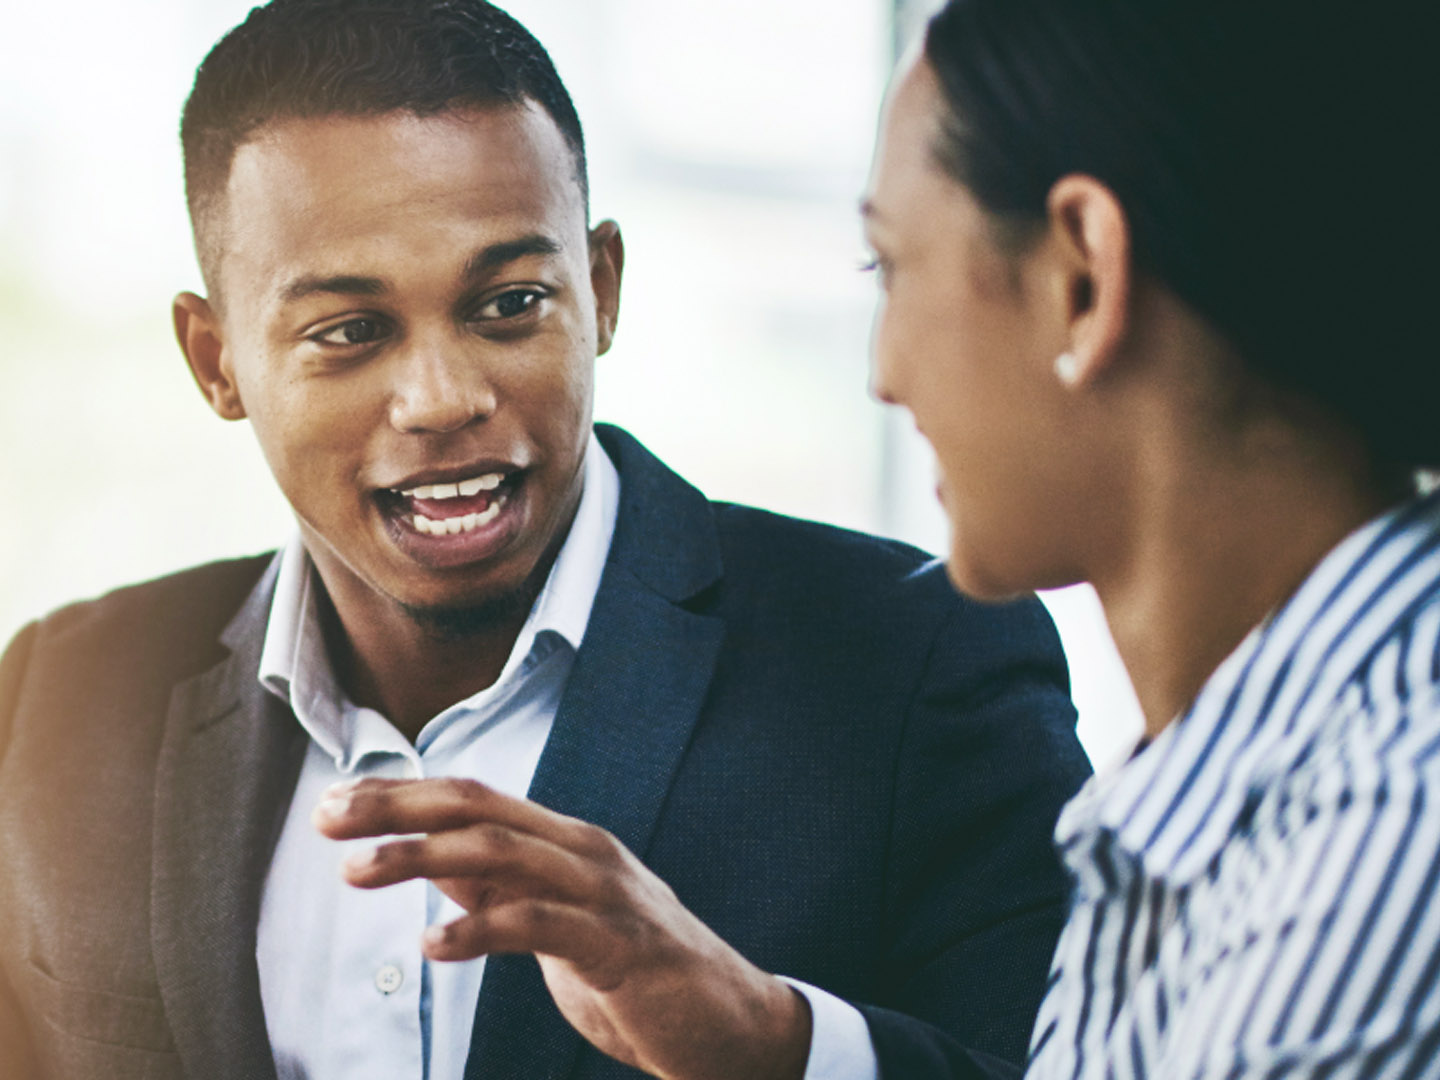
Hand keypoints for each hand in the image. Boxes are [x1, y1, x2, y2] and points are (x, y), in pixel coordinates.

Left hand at [313, 777, 811, 1079]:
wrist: (728, 1022)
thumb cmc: (634, 971)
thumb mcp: (556, 921)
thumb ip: (501, 889)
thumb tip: (429, 861)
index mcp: (566, 841)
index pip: (473, 797)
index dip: (403, 794)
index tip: (336, 802)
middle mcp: (584, 852)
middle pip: (479, 809)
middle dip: (397, 808)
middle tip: (327, 818)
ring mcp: (604, 894)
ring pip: (503, 854)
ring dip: (422, 857)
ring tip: (356, 872)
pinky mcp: (619, 945)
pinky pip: (540, 925)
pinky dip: (482, 929)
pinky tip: (434, 945)